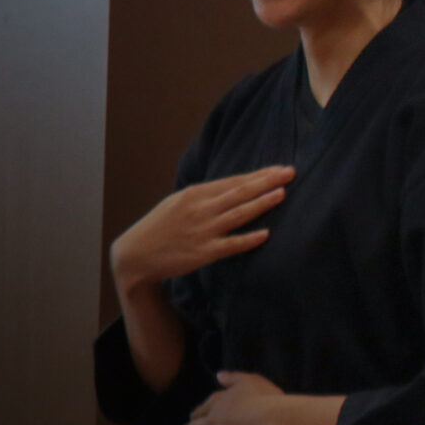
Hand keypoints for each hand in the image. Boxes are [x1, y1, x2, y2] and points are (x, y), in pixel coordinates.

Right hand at [109, 166, 291, 295]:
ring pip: (238, 214)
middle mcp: (199, 209)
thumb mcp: (178, 202)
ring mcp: (202, 231)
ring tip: (282, 193)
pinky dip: (248, 239)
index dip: (259, 175)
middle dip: (266, 181)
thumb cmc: (160, 227)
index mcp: (194, 194)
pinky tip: (266, 234)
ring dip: (261, 203)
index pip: (233, 181)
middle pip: (239, 192)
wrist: (134, 255)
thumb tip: (237, 185)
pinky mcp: (203, 253)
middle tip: (291, 173)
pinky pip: (230, 245)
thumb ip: (205, 194)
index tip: (281, 168)